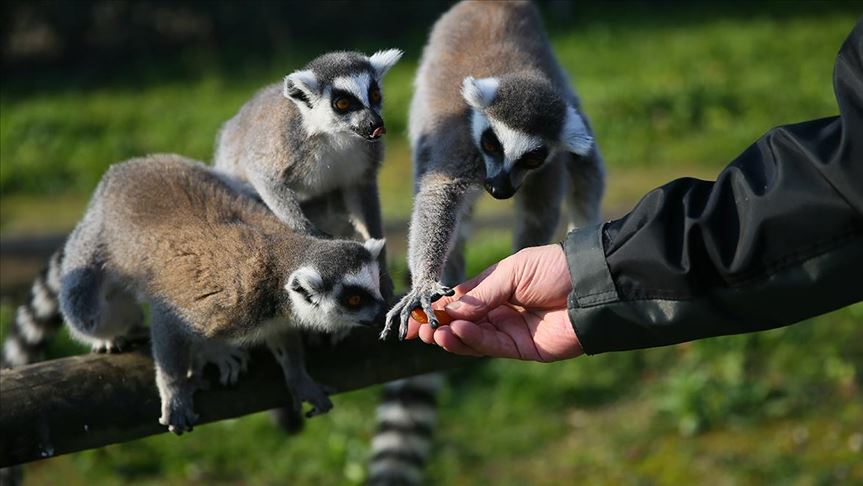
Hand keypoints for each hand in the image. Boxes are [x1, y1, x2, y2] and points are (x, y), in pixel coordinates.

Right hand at [404, 244, 582, 361]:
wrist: (592, 285)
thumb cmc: (555, 268)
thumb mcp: (512, 272)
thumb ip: (481, 292)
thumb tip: (446, 307)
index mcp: (495, 288)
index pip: (459, 301)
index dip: (436, 307)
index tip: (412, 313)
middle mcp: (499, 311)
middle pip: (461, 323)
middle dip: (437, 325)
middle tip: (415, 328)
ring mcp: (509, 331)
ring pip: (472, 338)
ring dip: (450, 335)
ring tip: (432, 332)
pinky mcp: (522, 349)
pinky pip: (490, 347)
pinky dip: (471, 341)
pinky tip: (456, 332)